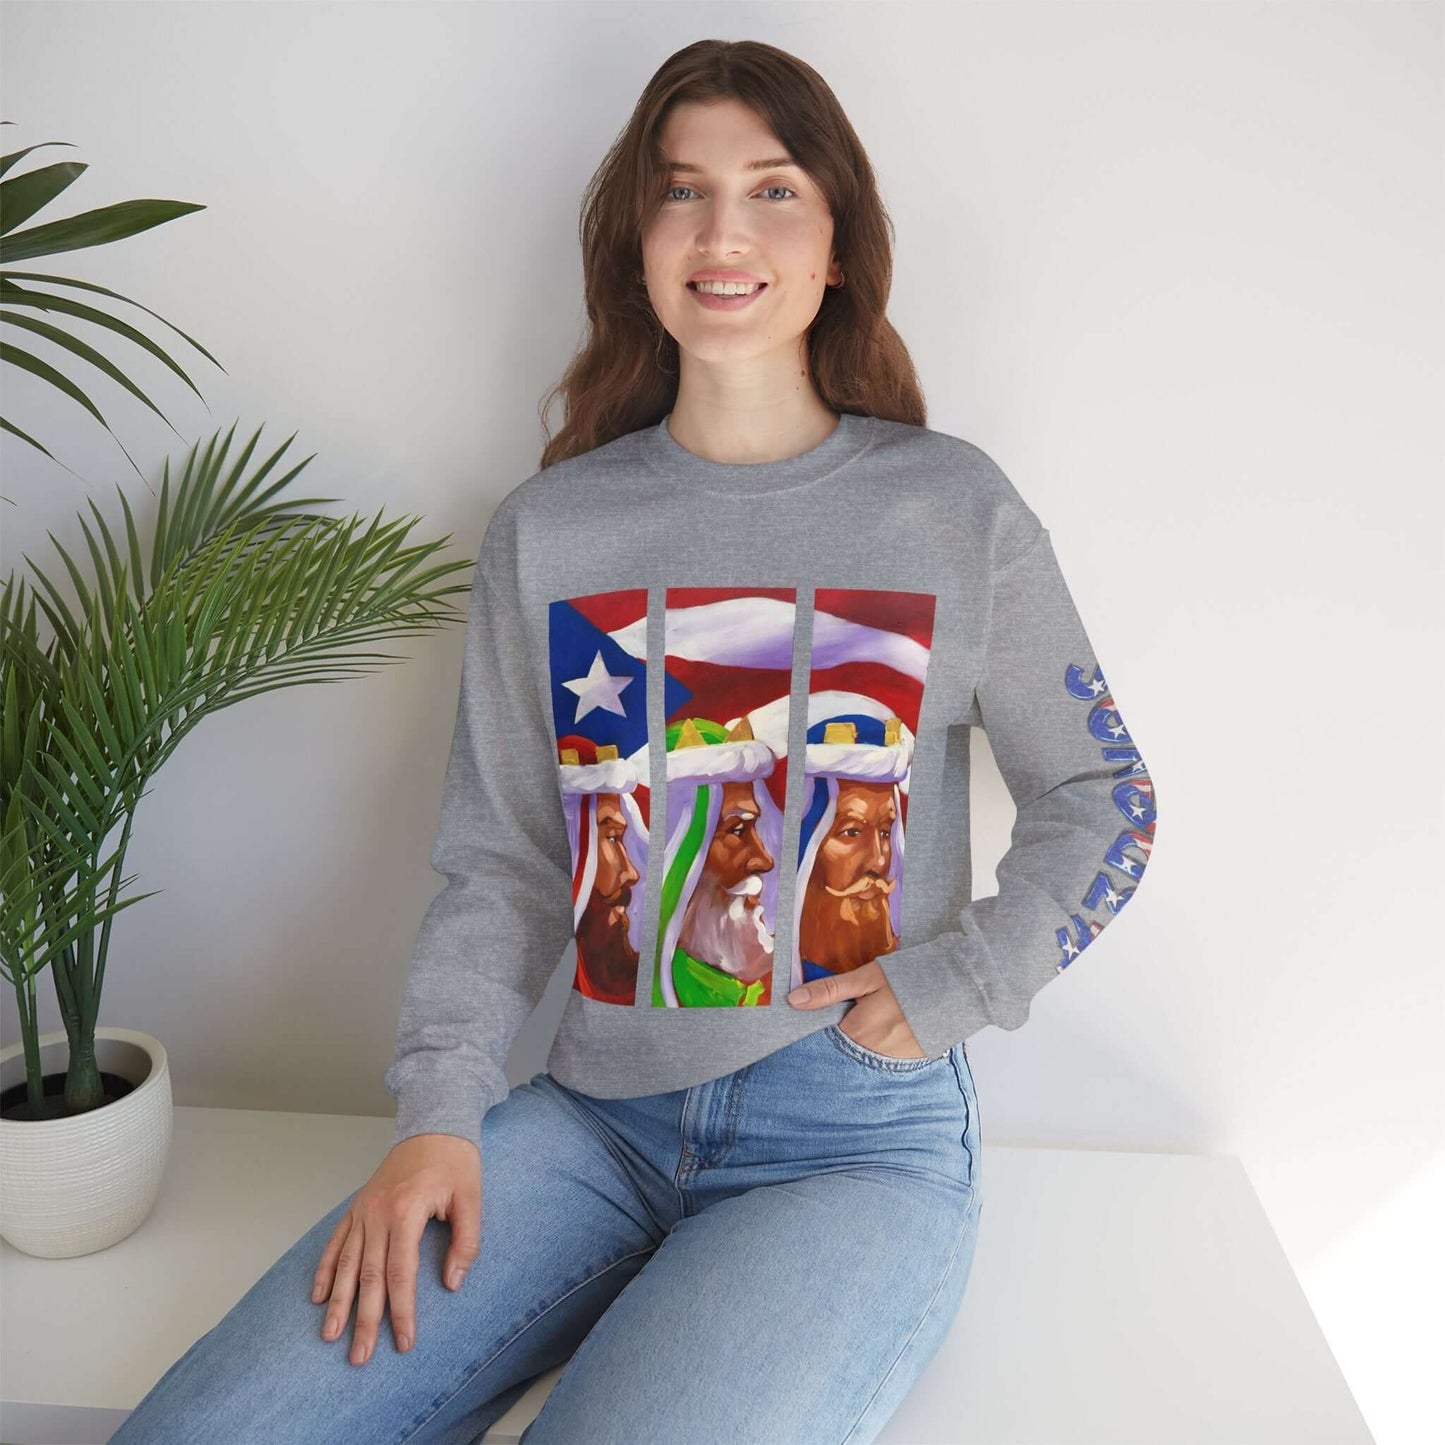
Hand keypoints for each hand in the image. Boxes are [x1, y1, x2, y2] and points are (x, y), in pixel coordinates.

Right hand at [312, 1133, 480, 1365]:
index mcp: (406, 1211)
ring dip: (338, 1302)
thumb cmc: (455, 1162)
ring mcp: (363, 1210)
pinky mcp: (358, 1206)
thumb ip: (466, 1242)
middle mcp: (378, 1213)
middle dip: (363, 1319)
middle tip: (360, 1357)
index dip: (402, 1311)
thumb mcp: (472, 1199)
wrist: (433, 1124)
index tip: (403, 1342)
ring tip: (330, 1336)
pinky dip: (325, 1269)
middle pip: (368, 1276)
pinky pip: (336, 1242)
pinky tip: (318, 1296)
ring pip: (345, 1263)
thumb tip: (452, 1284)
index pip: (401, 1273)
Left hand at [787, 959, 925, 1058]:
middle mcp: (873, 1053)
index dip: (821, 1027)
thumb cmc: (909, 978)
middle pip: (846, 1048)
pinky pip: (888, 1058)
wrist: (959, 987)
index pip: (825, 1039)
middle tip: (855, 1013)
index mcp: (858, 1032)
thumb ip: (830, 991)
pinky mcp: (914, 1060)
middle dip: (843, 1035)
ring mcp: (895, 1060)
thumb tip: (792, 1000)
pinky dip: (884, 1046)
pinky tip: (893, 1028)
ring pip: (867, 1054)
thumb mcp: (866, 978)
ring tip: (877, 1019)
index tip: (817, 1017)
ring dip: (864, 1042)